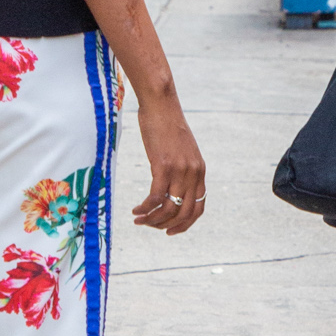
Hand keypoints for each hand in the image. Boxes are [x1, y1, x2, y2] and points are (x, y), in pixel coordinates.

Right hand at [132, 92, 206, 236]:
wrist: (161, 104)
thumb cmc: (166, 124)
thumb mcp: (182, 150)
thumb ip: (182, 169)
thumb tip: (171, 185)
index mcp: (200, 171)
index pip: (198, 208)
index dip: (184, 224)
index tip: (170, 230)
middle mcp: (193, 174)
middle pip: (183, 213)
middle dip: (166, 225)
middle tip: (150, 226)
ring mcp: (179, 171)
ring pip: (168, 208)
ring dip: (153, 220)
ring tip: (139, 220)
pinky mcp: (163, 166)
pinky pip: (155, 197)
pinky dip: (145, 208)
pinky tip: (136, 209)